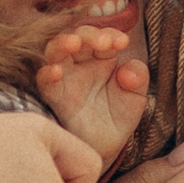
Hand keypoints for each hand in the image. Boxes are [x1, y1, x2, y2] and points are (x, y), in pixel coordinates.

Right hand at [35, 27, 149, 167]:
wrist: (103, 148)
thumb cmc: (117, 119)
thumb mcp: (135, 99)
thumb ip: (138, 80)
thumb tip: (129, 71)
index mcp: (101, 58)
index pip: (103, 37)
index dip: (111, 34)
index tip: (122, 42)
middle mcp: (80, 63)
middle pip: (77, 37)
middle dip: (88, 35)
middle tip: (103, 42)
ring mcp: (65, 78)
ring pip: (55, 51)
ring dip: (62, 43)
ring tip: (73, 42)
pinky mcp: (54, 96)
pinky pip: (45, 81)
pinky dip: (48, 74)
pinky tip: (56, 71)